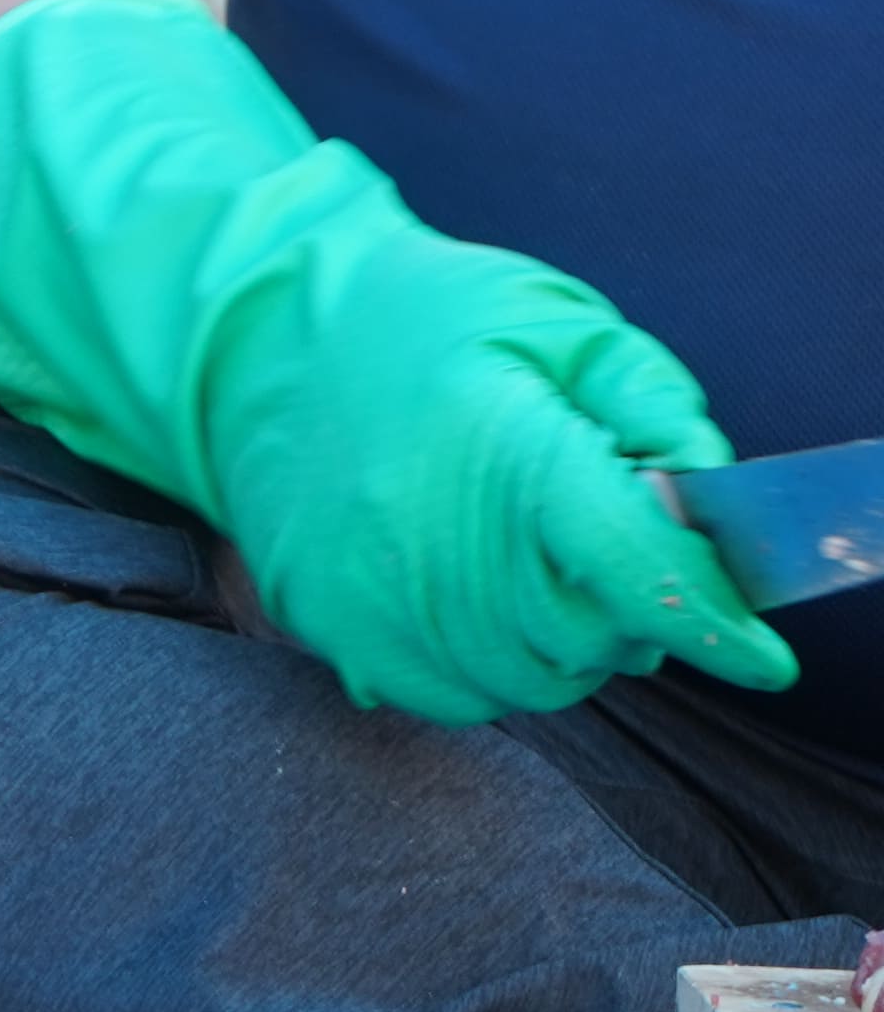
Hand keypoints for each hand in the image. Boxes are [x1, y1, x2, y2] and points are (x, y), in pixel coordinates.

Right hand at [0, 0, 772, 723]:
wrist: (249, 330)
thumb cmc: (418, 316)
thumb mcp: (557, 323)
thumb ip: (652, 409)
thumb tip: (701, 506)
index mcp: (498, 445)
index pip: (633, 568)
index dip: (712, 620)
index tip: (762, 656)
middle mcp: (424, 531)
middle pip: (587, 638)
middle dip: (632, 611)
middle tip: (618, 557)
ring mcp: (365, 587)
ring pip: (526, 681)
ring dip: (564, 647)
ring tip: (544, 573)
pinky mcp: (324, 621)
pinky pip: (447, 695)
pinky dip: (492, 670)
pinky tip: (483, 605)